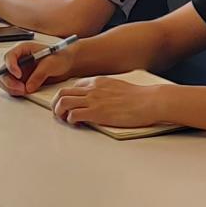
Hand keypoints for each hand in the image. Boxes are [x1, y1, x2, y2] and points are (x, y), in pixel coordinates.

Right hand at [0, 39, 71, 97]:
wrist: (68, 64)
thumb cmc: (60, 57)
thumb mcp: (50, 63)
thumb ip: (39, 74)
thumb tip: (28, 86)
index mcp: (23, 50)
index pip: (10, 56)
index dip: (11, 66)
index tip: (18, 75)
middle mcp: (19, 60)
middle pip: (4, 71)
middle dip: (10, 81)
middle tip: (21, 89)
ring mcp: (19, 71)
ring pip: (6, 80)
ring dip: (12, 88)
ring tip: (24, 91)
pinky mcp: (23, 80)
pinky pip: (13, 87)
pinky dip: (16, 91)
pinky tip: (25, 92)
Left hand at [52, 74, 170, 129]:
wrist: (149, 101)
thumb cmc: (139, 97)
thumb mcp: (118, 87)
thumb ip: (105, 91)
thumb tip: (101, 99)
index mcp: (98, 81)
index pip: (73, 86)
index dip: (68, 96)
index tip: (68, 105)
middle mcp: (92, 89)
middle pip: (62, 93)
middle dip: (56, 104)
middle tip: (59, 113)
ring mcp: (93, 100)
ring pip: (63, 102)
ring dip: (59, 113)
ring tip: (64, 120)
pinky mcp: (96, 113)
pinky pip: (73, 115)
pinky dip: (70, 121)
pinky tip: (77, 125)